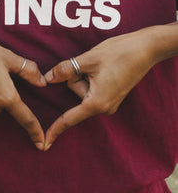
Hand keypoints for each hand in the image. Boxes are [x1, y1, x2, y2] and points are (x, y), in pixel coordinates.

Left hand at [43, 28, 157, 150]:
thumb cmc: (119, 53)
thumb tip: (47, 78)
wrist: (147, 48)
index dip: (55, 130)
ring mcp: (109, 103)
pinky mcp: (112, 96)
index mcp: (97, 103)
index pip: (69, 118)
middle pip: (75, 92)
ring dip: (86, 74)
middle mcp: (104, 107)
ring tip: (103, 65)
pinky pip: (91, 88)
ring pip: (82, 88)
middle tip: (95, 65)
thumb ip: (65, 70)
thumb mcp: (88, 59)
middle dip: (77, 76)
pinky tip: (104, 67)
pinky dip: (92, 76)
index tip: (44, 144)